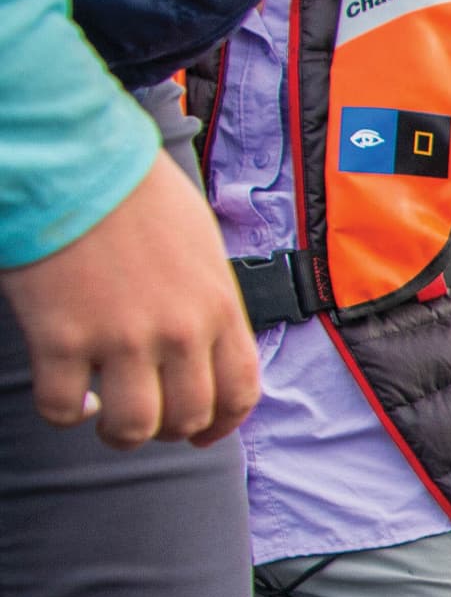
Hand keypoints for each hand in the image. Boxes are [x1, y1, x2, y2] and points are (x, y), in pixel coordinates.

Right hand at [1, 154, 261, 447]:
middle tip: (142, 421)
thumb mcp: (199, 244)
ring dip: (119, 434)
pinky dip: (64, 415)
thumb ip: (206, 297)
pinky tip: (66, 398)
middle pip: (188, 417)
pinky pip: (64, 408)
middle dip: (166, 431)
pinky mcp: (62, 338)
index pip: (240, 392)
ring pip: (133, 427)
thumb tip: (203, 337)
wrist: (75, 161)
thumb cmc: (134, 193)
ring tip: (102, 418)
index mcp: (219, 307)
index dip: (222, 425)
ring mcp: (123, 338)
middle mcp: (181, 332)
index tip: (201, 434)